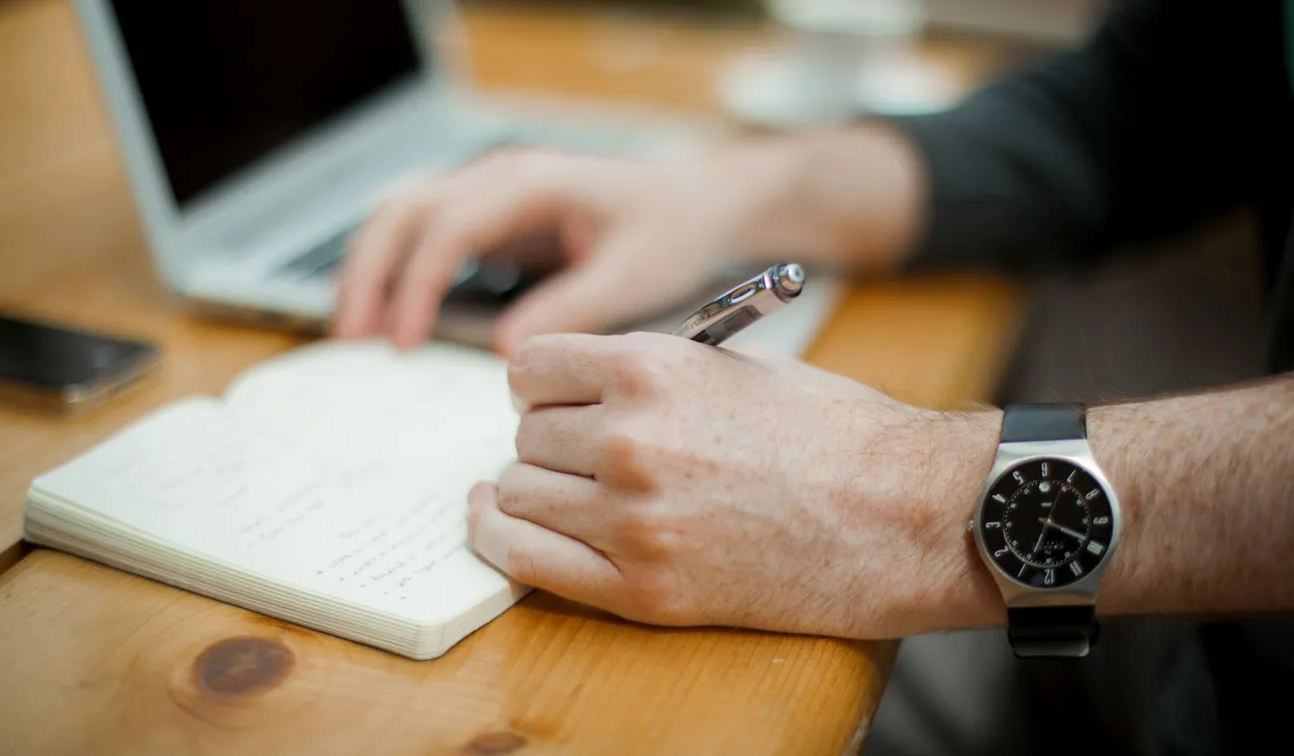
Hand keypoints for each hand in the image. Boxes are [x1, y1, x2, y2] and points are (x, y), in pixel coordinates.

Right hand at [333, 124, 924, 354]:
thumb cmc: (673, 232)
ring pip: (403, 216)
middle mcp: (500, 178)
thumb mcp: (633, 276)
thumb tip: (507, 353)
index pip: (448, 226)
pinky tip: (391, 319)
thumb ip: (572, 309)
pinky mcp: (493, 219)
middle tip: (350, 338)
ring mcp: (491, 194)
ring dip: (371, 269)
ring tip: (354, 332)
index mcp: (531, 183)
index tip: (401, 341)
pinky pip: (426, 236)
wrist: (701, 204)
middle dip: (368, 272)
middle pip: (403, 211)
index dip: (415, 284)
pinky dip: (398, 271)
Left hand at [465, 331, 1001, 639]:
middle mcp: (630, 440)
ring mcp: (633, 520)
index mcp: (652, 369)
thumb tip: (579, 383)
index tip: (553, 398)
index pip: (531, 368)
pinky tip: (500, 522)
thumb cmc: (834, 433)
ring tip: (567, 489)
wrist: (904, 515)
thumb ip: (649, 370)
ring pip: (518, 493)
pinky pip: (527, 560)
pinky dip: (502, 538)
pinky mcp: (644, 589)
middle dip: (549, 438)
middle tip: (583, 450)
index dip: (541, 384)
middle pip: (526, 434)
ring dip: (534, 489)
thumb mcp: (737, 365)